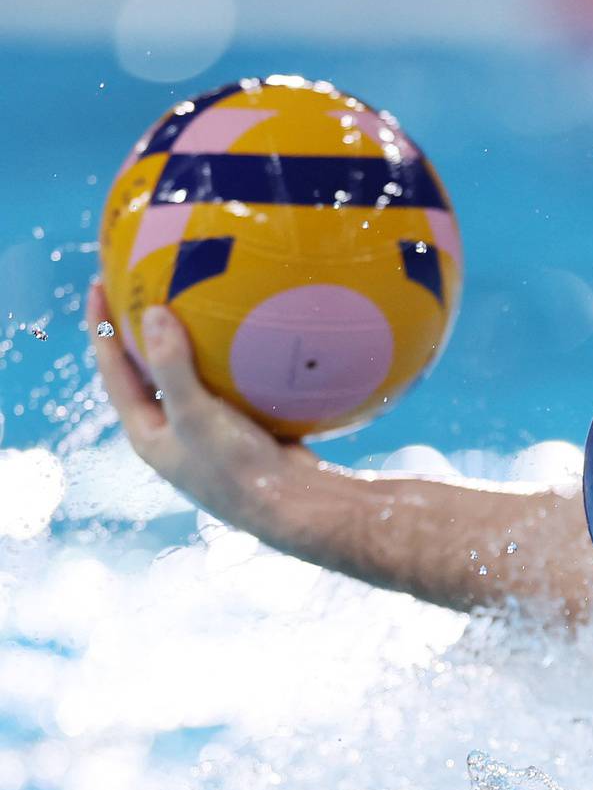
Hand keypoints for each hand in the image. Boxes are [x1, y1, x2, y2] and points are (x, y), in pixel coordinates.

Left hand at [87, 282, 316, 530]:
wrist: (295, 504)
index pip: (113, 370)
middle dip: (144, 329)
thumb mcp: (196, 416)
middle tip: (144, 284)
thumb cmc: (236, 469)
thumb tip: (155, 313)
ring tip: (195, 299)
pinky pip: (233, 381)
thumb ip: (172, 366)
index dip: (103, 327)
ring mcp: (211, 429)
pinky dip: (235, 356)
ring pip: (193, 374)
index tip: (99, 284)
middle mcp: (175, 430)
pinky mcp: (246, 427)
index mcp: (148, 433)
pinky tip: (250, 331)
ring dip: (193, 341)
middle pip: (149, 369)